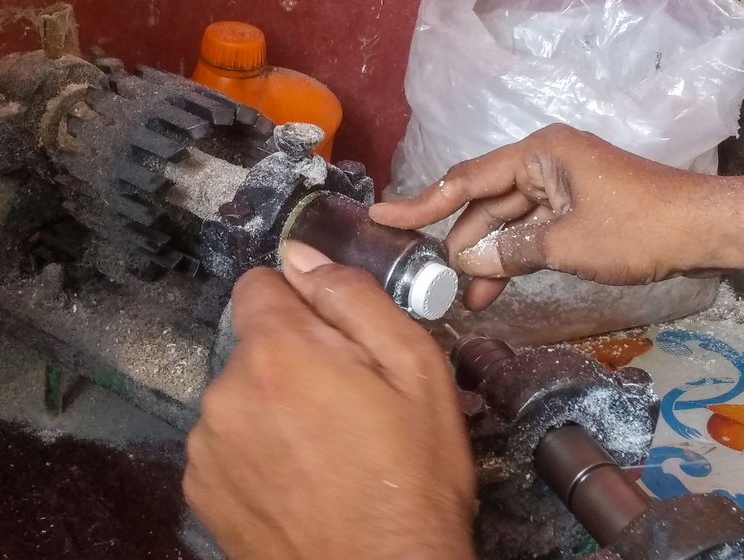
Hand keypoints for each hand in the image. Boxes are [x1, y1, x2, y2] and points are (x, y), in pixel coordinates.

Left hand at [183, 242, 475, 559]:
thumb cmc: (410, 479)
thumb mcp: (415, 369)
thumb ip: (352, 298)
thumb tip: (302, 256)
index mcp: (277, 354)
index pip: (260, 283)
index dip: (301, 301)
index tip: (331, 334)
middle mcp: (225, 394)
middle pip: (254, 343)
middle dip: (294, 357)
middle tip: (345, 401)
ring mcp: (207, 446)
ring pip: (241, 392)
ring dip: (273, 405)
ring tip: (324, 446)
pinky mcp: (203, 488)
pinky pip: (227, 440)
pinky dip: (256, 448)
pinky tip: (298, 477)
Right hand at [371, 124, 730, 309]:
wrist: (700, 231)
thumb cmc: (637, 227)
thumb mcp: (567, 242)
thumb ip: (511, 251)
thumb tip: (467, 265)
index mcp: (538, 155)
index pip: (467, 179)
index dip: (422, 202)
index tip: (382, 215)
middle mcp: (540, 165)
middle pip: (483, 204)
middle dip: (462, 243)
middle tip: (433, 278)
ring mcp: (554, 188)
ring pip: (503, 223)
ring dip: (486, 258)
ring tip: (466, 296)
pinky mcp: (567, 210)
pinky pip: (526, 232)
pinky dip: (511, 258)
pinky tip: (493, 288)